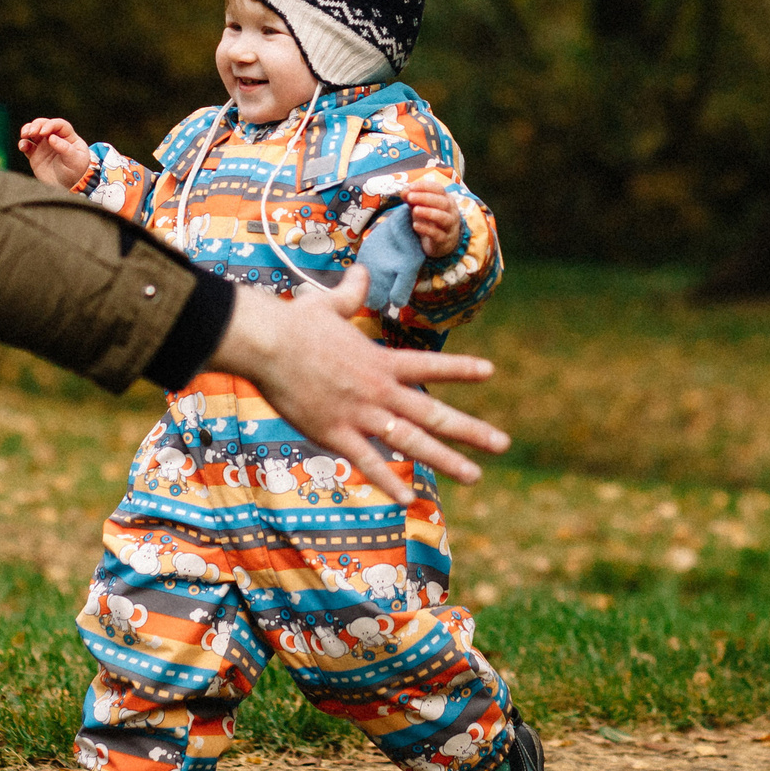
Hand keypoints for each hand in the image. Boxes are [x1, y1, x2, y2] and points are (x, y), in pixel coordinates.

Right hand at [18, 117, 91, 189]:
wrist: (70, 185)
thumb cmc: (77, 170)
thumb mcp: (75, 159)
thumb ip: (64, 148)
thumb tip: (51, 137)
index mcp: (68, 136)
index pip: (58, 125)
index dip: (50, 125)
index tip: (43, 132)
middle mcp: (55, 137)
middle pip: (44, 124)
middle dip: (36, 125)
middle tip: (31, 132)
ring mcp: (44, 145)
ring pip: (33, 132)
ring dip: (27, 130)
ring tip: (24, 135)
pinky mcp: (35, 154)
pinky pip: (27, 145)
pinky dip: (23, 144)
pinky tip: (23, 147)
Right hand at [210, 270, 508, 503]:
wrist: (267, 343)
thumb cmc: (294, 322)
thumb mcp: (328, 303)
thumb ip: (351, 294)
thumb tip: (360, 271)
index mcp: (380, 360)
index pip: (430, 366)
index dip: (460, 369)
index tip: (489, 371)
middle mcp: (380, 390)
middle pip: (434, 415)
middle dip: (472, 431)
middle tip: (503, 444)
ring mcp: (361, 414)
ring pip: (412, 443)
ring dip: (446, 460)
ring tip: (475, 476)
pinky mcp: (335, 433)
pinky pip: (367, 462)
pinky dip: (388, 481)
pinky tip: (406, 499)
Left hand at [404, 185, 460, 258]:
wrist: (441, 244)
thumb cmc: (431, 221)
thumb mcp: (421, 207)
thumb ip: (412, 198)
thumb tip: (403, 191)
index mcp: (446, 199)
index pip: (439, 189)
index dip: (425, 187)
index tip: (410, 187)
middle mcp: (451, 212)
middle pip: (443, 202)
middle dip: (425, 198)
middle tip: (410, 197)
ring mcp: (449, 227)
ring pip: (443, 218)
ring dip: (428, 212)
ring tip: (415, 210)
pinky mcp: (444, 240)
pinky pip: (438, 235)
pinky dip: (426, 229)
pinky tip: (415, 225)